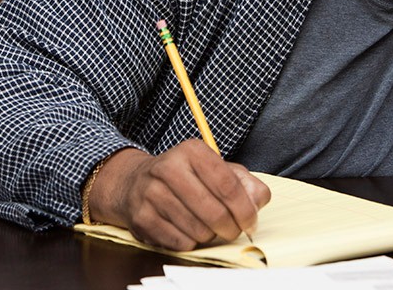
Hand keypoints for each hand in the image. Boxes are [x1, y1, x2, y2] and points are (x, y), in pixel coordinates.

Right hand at [85, 140, 270, 249]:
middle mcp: (168, 168)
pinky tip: (187, 230)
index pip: (228, 185)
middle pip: (214, 212)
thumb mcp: (216, 169)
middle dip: (230, 228)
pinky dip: (190, 242)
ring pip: (197, 230)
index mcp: (192, 151)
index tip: (250, 222)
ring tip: (206, 226)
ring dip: (209, 235)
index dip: (245, 209)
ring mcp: (151, 193)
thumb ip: (245, 182)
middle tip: (232, 230)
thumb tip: (258, 202)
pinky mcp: (141, 217)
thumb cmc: (185, 178)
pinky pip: (179, 242)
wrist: (134, 183)